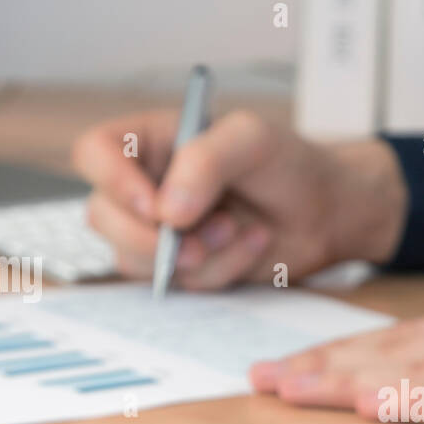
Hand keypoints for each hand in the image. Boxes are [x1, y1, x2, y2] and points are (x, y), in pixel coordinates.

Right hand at [71, 109, 407, 288]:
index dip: (112, 181)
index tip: (155, 207)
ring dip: (197, 255)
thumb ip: (206, 161)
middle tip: (199, 238)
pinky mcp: (186, 267)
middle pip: (102, 216)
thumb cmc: (290, 164)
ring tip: (240, 228)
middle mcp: (147, 186)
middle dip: (151, 238)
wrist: (328, 212)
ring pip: (138, 259)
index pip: (95, 153)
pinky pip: (181, 283)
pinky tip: (252, 243)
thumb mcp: (253, 140)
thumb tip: (167, 212)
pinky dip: (221, 270)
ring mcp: (162, 231)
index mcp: (152, 141)